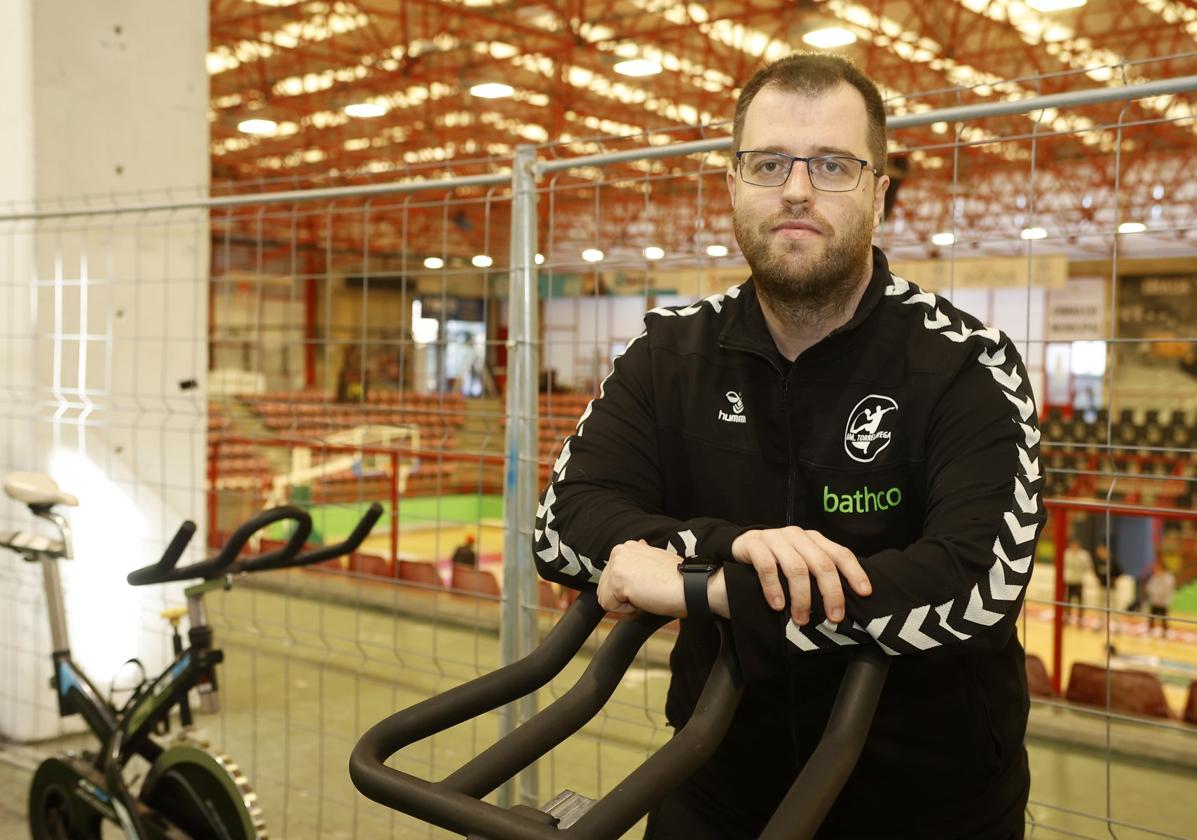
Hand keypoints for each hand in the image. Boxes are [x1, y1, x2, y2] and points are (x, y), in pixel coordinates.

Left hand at [597, 541, 728, 618]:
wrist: (691, 586)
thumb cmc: (679, 577)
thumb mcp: (656, 559)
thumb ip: (641, 557)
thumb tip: (639, 545)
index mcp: (628, 547)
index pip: (612, 576)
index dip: (628, 589)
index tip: (646, 587)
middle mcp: (619, 551)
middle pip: (605, 586)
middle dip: (623, 596)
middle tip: (647, 592)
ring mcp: (617, 565)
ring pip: (605, 596)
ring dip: (625, 603)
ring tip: (646, 595)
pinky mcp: (618, 580)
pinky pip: (609, 605)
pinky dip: (625, 610)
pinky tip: (644, 599)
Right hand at [731, 527, 869, 624]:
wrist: (742, 545)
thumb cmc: (778, 558)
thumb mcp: (802, 561)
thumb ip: (819, 573)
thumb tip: (843, 604)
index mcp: (814, 539)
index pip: (840, 553)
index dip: (854, 572)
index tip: (864, 593)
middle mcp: (797, 536)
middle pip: (821, 564)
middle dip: (831, 592)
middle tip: (834, 617)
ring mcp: (775, 538)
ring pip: (796, 568)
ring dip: (802, 597)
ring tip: (801, 619)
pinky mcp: (754, 544)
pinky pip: (767, 567)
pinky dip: (774, 588)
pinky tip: (777, 605)